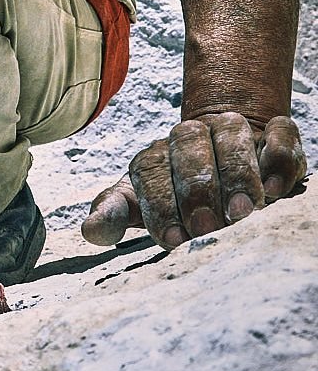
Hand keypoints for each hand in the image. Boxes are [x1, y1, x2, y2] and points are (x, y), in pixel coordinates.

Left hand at [83, 113, 306, 248]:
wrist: (224, 166)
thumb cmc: (176, 198)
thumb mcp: (141, 207)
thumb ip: (114, 214)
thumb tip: (91, 231)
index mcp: (154, 157)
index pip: (149, 170)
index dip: (159, 205)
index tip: (174, 240)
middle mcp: (189, 137)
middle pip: (188, 147)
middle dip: (196, 189)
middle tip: (207, 227)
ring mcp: (231, 130)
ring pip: (231, 134)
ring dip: (237, 173)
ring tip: (242, 213)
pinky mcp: (273, 132)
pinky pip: (279, 132)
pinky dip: (277, 157)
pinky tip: (276, 189)